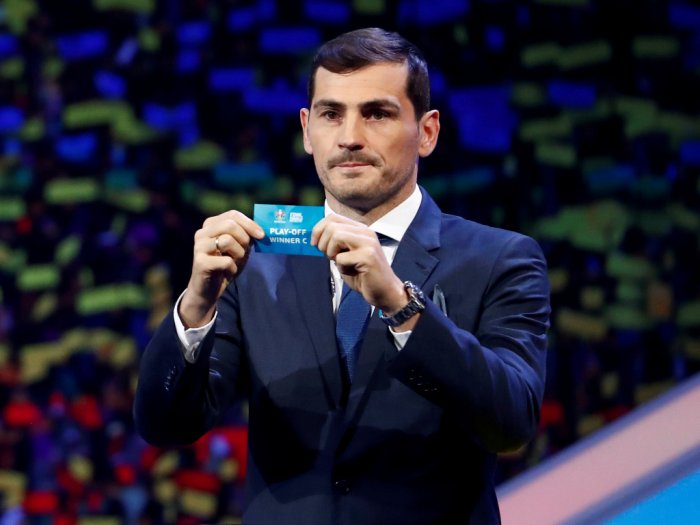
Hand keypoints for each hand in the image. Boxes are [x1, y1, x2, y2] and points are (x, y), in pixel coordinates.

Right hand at [180, 210, 263, 327]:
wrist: (207, 290)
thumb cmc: (225, 266)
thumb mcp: (238, 248)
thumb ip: (246, 236)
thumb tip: (262, 230)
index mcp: (211, 225)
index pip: (232, 214)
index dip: (249, 223)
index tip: (262, 235)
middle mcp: (202, 233)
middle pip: (230, 225)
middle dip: (244, 239)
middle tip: (245, 252)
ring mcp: (199, 247)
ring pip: (227, 240)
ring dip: (238, 254)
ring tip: (234, 263)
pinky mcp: (200, 262)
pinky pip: (226, 261)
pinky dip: (232, 269)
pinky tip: (227, 273)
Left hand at [311, 214, 407, 314]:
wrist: (384, 291)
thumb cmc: (364, 275)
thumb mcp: (347, 254)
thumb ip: (335, 243)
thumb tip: (316, 237)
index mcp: (360, 229)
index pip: (333, 217)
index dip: (319, 229)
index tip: (315, 243)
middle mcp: (366, 233)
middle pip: (332, 226)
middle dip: (323, 243)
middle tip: (330, 257)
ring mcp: (368, 243)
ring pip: (336, 236)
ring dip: (331, 253)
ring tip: (340, 263)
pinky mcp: (368, 256)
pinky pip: (342, 257)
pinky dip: (341, 268)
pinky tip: (351, 272)